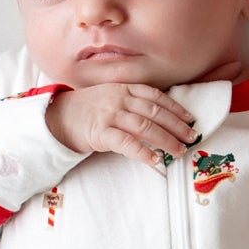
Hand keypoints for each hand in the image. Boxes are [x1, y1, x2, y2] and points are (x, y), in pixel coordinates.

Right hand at [46, 82, 196, 169]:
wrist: (57, 117)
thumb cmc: (87, 110)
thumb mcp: (110, 98)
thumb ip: (131, 103)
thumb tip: (159, 117)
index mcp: (123, 88)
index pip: (155, 96)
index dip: (175, 107)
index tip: (190, 118)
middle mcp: (119, 99)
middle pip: (155, 112)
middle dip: (176, 126)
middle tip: (191, 137)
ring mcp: (110, 115)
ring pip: (145, 127)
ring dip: (166, 140)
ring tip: (179, 151)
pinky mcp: (100, 133)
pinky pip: (127, 143)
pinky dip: (144, 152)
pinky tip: (156, 160)